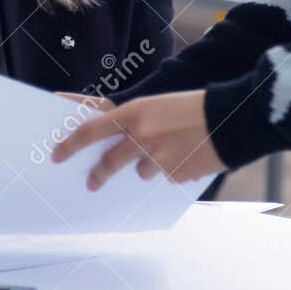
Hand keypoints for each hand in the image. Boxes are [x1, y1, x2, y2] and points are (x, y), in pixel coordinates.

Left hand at [51, 91, 225, 190]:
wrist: (233, 118)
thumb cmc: (196, 107)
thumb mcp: (158, 106)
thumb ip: (137, 124)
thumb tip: (124, 148)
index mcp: (134, 113)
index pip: (90, 130)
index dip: (70, 144)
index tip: (56, 154)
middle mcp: (141, 137)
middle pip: (109, 163)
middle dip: (98, 175)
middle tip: (91, 183)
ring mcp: (158, 159)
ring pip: (142, 171)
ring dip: (151, 165)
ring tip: (175, 147)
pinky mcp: (175, 175)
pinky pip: (166, 177)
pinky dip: (174, 169)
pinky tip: (191, 154)